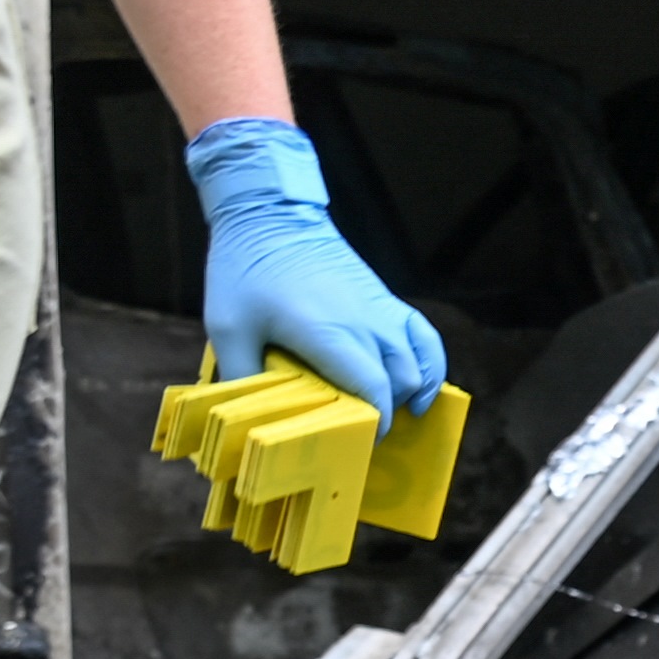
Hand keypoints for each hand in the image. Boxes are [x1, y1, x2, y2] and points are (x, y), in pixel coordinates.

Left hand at [184, 116, 445, 415]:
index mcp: (328, 333)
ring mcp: (380, 309)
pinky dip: (431, 364)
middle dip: (388, 416)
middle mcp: (364, 323)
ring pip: (418, 363)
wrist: (271, 213)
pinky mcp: (385, 298)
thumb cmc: (245, 269)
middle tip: (362, 435)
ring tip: (396, 416)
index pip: (373, 391)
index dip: (374, 425)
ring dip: (412, 394)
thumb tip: (246, 417)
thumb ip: (241, 375)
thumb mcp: (227, 327)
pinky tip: (423, 384)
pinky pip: (424, 336)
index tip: (359, 445)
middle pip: (399, 383)